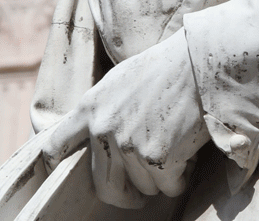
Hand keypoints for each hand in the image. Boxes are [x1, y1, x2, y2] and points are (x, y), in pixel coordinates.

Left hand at [42, 31, 209, 207]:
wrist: (202, 62)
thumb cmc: (168, 68)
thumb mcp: (121, 80)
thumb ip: (103, 108)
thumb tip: (97, 134)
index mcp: (91, 107)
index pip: (56, 146)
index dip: (56, 165)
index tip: (61, 173)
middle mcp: (104, 129)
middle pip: (104, 186)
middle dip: (124, 195)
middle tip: (137, 196)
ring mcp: (130, 146)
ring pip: (144, 187)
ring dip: (161, 177)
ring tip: (176, 149)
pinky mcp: (158, 159)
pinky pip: (169, 187)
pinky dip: (181, 178)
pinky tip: (189, 155)